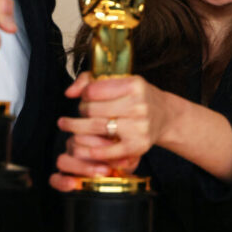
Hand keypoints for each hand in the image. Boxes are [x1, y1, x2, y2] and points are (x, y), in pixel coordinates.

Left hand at [49, 71, 167, 190]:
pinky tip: (82, 146)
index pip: (94, 90)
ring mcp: (139, 127)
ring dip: (78, 128)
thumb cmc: (137, 96)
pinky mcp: (138, 146)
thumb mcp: (121, 80)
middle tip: (82, 112)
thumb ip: (90, 80)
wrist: (164, 116)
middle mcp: (139, 105)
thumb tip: (69, 93)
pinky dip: (92, 150)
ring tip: (68, 125)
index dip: (85, 94)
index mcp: (134, 85)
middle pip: (93, 110)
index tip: (86, 97)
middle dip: (82, 110)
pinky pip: (108, 151)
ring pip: (96, 128)